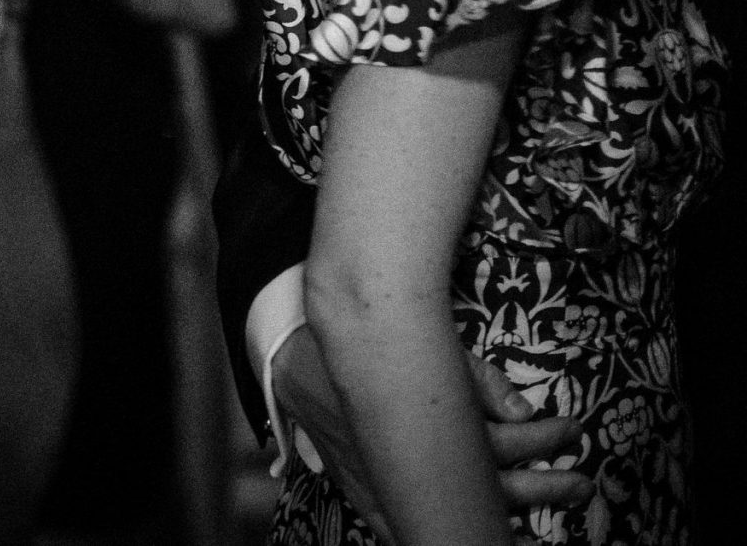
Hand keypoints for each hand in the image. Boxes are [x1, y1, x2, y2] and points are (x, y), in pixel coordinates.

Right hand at [270, 324, 590, 530]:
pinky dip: (433, 535)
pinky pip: (402, 525)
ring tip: (542, 513)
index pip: (499, 440)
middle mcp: (411, 457)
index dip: (541, 437)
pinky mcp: (364, 490)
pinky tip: (470, 539)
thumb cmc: (361, 346)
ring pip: (457, 508)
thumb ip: (473, 378)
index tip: (572, 427)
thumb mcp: (424, 350)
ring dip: (507, 514)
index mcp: (428, 419)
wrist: (293, 356)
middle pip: (490, 484)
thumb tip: (522, 410)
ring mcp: (387, 480)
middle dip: (543, 486)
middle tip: (582, 484)